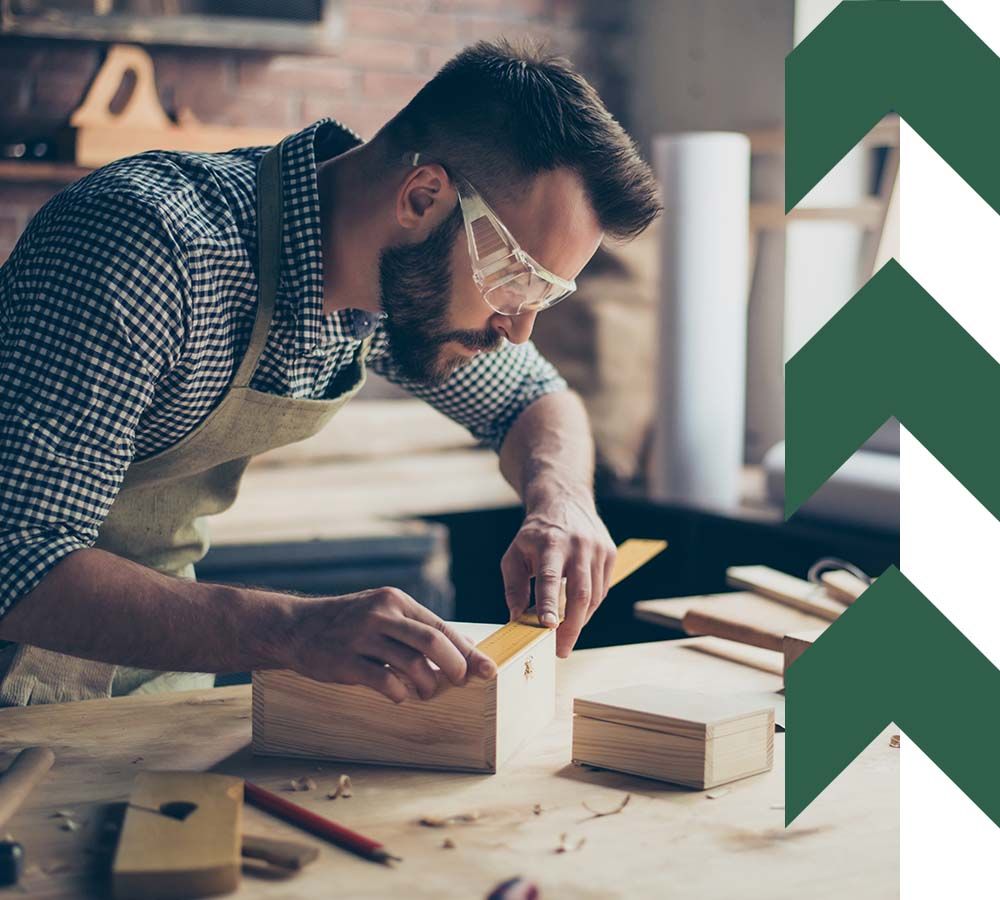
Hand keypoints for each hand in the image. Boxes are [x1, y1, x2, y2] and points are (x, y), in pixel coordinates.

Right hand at [283, 588, 497, 702]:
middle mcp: (381, 614)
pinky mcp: (345, 660)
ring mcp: (361, 636)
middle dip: (454, 666)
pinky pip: (383, 681)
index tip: (488, 670)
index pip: (441, 627)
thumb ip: (420, 628)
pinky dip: (398, 692)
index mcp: (396, 601)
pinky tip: (399, 694)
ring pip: (410, 663)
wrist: (298, 627)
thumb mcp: (385, 613)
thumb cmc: (350, 623)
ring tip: (426, 692)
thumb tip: (465, 647)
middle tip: (460, 682)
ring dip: (426, 684)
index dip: (468, 651)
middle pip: (431, 642)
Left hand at [501, 491, 616, 657]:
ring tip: (565, 637)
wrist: (564, 501)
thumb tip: (517, 620)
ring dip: (580, 621)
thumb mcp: (515, 554)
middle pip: (580, 593)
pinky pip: (601, 590)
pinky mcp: (610, 554)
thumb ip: (514, 588)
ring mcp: (598, 550)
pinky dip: (589, 607)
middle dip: (571, 627)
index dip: (549, 604)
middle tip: (560, 650)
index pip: (551, 578)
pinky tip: (577, 615)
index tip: (547, 627)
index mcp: (550, 543)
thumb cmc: (535, 535)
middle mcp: (578, 546)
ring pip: (594, 596)